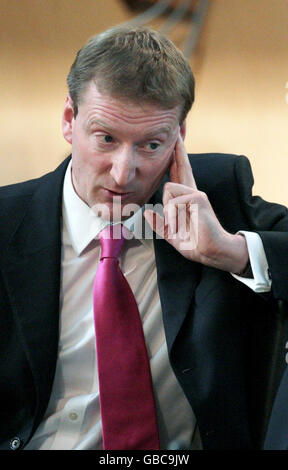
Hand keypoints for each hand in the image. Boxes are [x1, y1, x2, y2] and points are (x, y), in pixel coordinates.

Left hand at [144, 134, 248, 272]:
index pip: (179, 174)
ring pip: (168, 189)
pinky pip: (173, 201)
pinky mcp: (198, 198)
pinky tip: (180, 224)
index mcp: (185, 198)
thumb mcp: (171, 233)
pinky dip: (172, 216)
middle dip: (179, 148)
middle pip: (183, 165)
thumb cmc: (194, 243)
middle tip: (178, 128)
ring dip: (167, 210)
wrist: (210, 251)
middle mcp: (192, 192)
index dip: (177, 158)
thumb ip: (159, 223)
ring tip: (177, 224)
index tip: (176, 141)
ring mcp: (196, 193)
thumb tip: (147, 213)